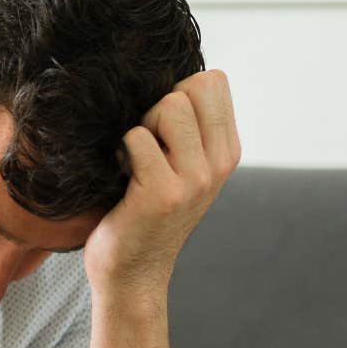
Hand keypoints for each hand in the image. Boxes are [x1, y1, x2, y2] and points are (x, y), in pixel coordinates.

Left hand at [84, 69, 241, 298]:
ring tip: (133, 161)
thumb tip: (171, 74)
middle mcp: (219, 163)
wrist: (132, 273)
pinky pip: (137, 137)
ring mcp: (195, 179)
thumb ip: (188, 127)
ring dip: (140, 127)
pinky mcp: (163, 193)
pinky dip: (119, 152)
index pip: (214, 80)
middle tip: (145, 145)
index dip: (178, 92)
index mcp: (226, 151)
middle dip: (158, 106)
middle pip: (193, 87)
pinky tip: (121, 177)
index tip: (162, 129)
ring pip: (169, 106)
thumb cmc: (143, 212)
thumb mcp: (180, 166)